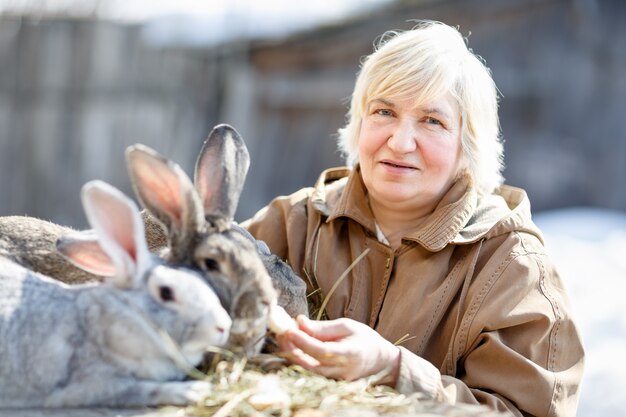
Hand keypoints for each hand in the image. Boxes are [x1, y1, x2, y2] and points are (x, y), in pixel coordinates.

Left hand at [277, 315, 399, 384]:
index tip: (289, 329)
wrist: (380, 362)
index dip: (303, 341)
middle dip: (290, 346)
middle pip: (308, 363)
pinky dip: (298, 356)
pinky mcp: (328, 380)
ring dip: (291, 351)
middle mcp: (339, 371)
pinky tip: (292, 343)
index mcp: (348, 355)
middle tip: (280, 329)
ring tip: (283, 334)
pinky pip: (308, 370)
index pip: (321, 351)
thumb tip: (299, 321)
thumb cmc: (365, 340)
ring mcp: (333, 379)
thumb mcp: (347, 326)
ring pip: (305, 368)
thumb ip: (323, 327)